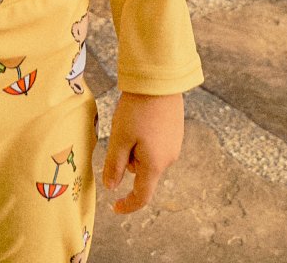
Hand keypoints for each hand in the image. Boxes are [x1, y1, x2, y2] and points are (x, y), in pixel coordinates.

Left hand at [102, 91, 183, 213]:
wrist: (160, 80)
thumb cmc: (138, 109)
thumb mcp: (120, 137)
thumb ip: (115, 165)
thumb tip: (111, 187)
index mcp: (155, 164)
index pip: (142, 196)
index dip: (127, 204)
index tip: (114, 206)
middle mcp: (169, 158)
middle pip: (142, 172)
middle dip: (127, 160)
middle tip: (119, 133)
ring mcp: (174, 144)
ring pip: (148, 157)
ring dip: (135, 147)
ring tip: (130, 120)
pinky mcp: (175, 131)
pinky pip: (156, 144)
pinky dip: (144, 137)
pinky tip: (141, 117)